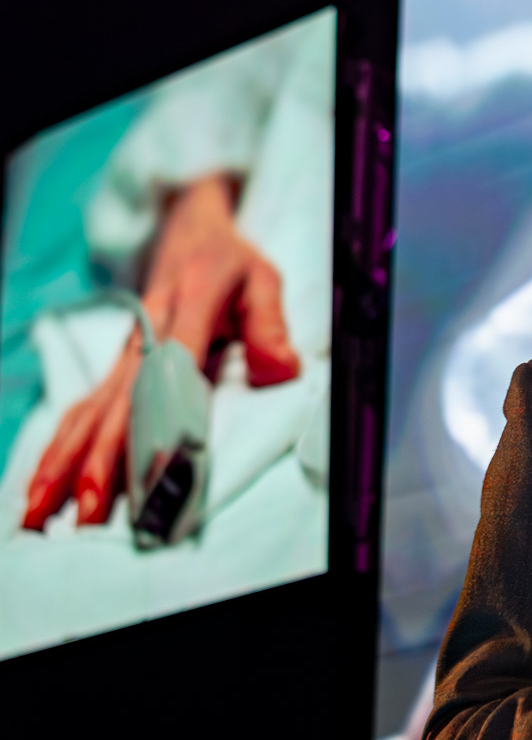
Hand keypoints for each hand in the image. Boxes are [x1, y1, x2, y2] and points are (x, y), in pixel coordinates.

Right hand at [21, 174, 299, 529]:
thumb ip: (271, 323)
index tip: (152, 467)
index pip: (172, 369)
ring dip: (67, 460)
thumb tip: (280, 370)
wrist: (188, 227)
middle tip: (89, 510)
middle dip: (102, 458)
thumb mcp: (263, 277)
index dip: (162, 418)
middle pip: (120, 401)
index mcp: (190, 305)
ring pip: (92, 409)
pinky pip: (86, 407)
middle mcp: (148, 332)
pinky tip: (43, 483)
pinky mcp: (119, 363)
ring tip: (43, 511)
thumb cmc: (231, 259)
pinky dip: (62, 444)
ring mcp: (127, 350)